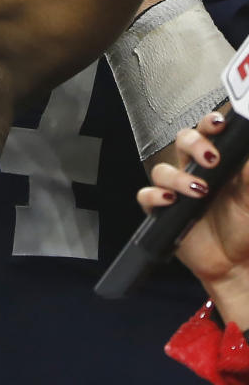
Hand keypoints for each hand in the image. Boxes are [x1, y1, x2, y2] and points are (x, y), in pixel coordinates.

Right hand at [140, 112, 248, 325]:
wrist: (235, 262)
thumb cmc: (244, 224)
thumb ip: (248, 172)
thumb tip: (247, 144)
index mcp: (217, 161)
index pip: (208, 131)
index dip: (209, 122)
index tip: (218, 123)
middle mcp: (194, 170)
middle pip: (182, 141)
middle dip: (193, 144)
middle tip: (211, 158)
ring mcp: (176, 190)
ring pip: (162, 169)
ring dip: (178, 177)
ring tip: (199, 191)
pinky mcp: (163, 212)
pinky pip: (146, 196)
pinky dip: (155, 196)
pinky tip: (171, 200)